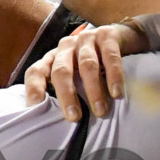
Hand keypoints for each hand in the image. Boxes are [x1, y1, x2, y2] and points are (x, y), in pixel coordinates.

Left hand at [23, 23, 149, 118]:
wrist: (125, 37)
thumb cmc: (96, 64)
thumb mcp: (76, 75)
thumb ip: (67, 91)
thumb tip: (57, 123)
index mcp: (53, 58)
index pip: (36, 71)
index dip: (34, 88)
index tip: (36, 108)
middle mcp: (66, 47)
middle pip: (61, 71)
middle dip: (66, 95)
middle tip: (74, 117)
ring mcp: (86, 39)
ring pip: (87, 65)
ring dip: (93, 90)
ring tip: (100, 111)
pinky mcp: (108, 35)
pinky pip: (110, 57)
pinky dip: (114, 76)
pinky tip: (116, 93)